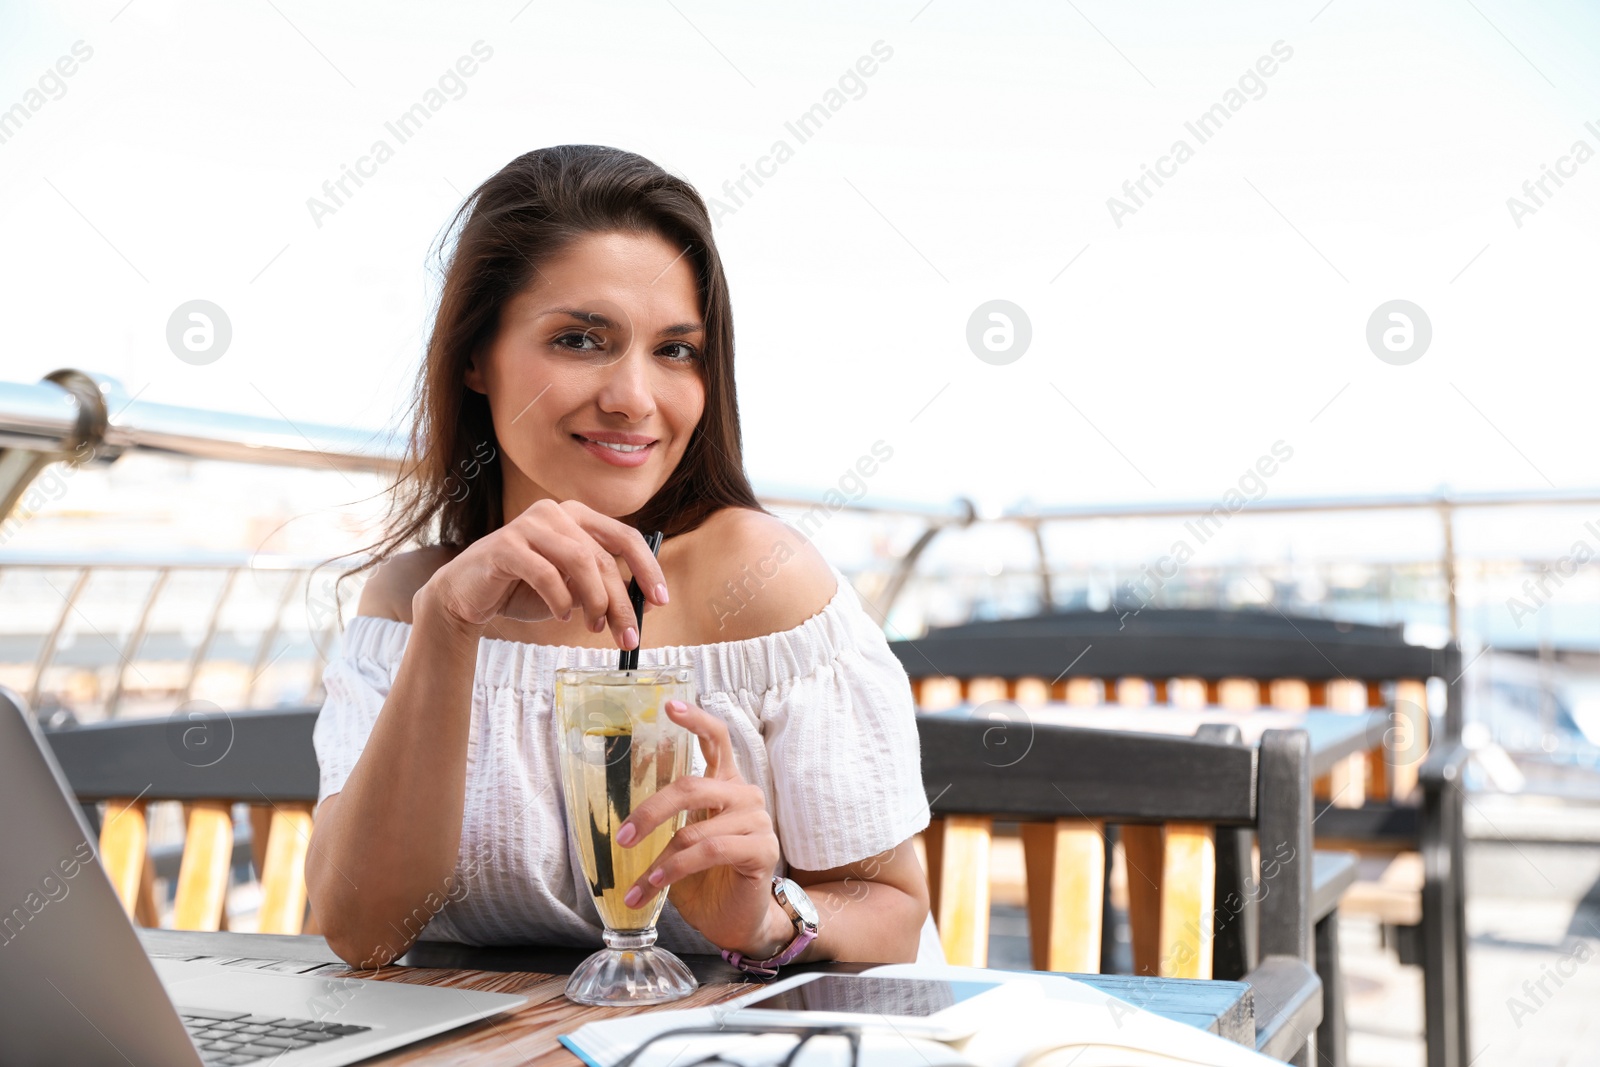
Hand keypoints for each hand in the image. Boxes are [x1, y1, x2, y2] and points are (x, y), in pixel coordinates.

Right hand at [416, 498, 666, 648]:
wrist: (466, 595)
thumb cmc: (525, 590)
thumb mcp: (572, 587)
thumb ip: (603, 586)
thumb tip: (643, 604)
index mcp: (578, 517)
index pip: (625, 537)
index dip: (647, 569)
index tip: (660, 601)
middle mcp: (556, 512)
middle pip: (604, 558)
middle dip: (621, 602)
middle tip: (628, 636)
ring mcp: (529, 525)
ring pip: (580, 562)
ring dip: (594, 601)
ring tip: (593, 627)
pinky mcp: (505, 545)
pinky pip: (545, 573)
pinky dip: (560, 600)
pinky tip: (561, 616)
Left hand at [616, 699, 784, 956]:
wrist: (737, 921)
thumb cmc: (705, 879)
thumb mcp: (680, 840)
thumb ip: (666, 814)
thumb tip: (627, 791)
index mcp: (725, 784)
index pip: (716, 739)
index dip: (695, 720)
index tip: (669, 706)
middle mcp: (744, 796)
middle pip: (692, 785)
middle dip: (650, 811)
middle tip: (622, 838)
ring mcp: (757, 822)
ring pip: (695, 828)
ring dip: (658, 860)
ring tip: (635, 885)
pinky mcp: (762, 851)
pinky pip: (710, 852)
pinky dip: (675, 869)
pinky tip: (656, 884)